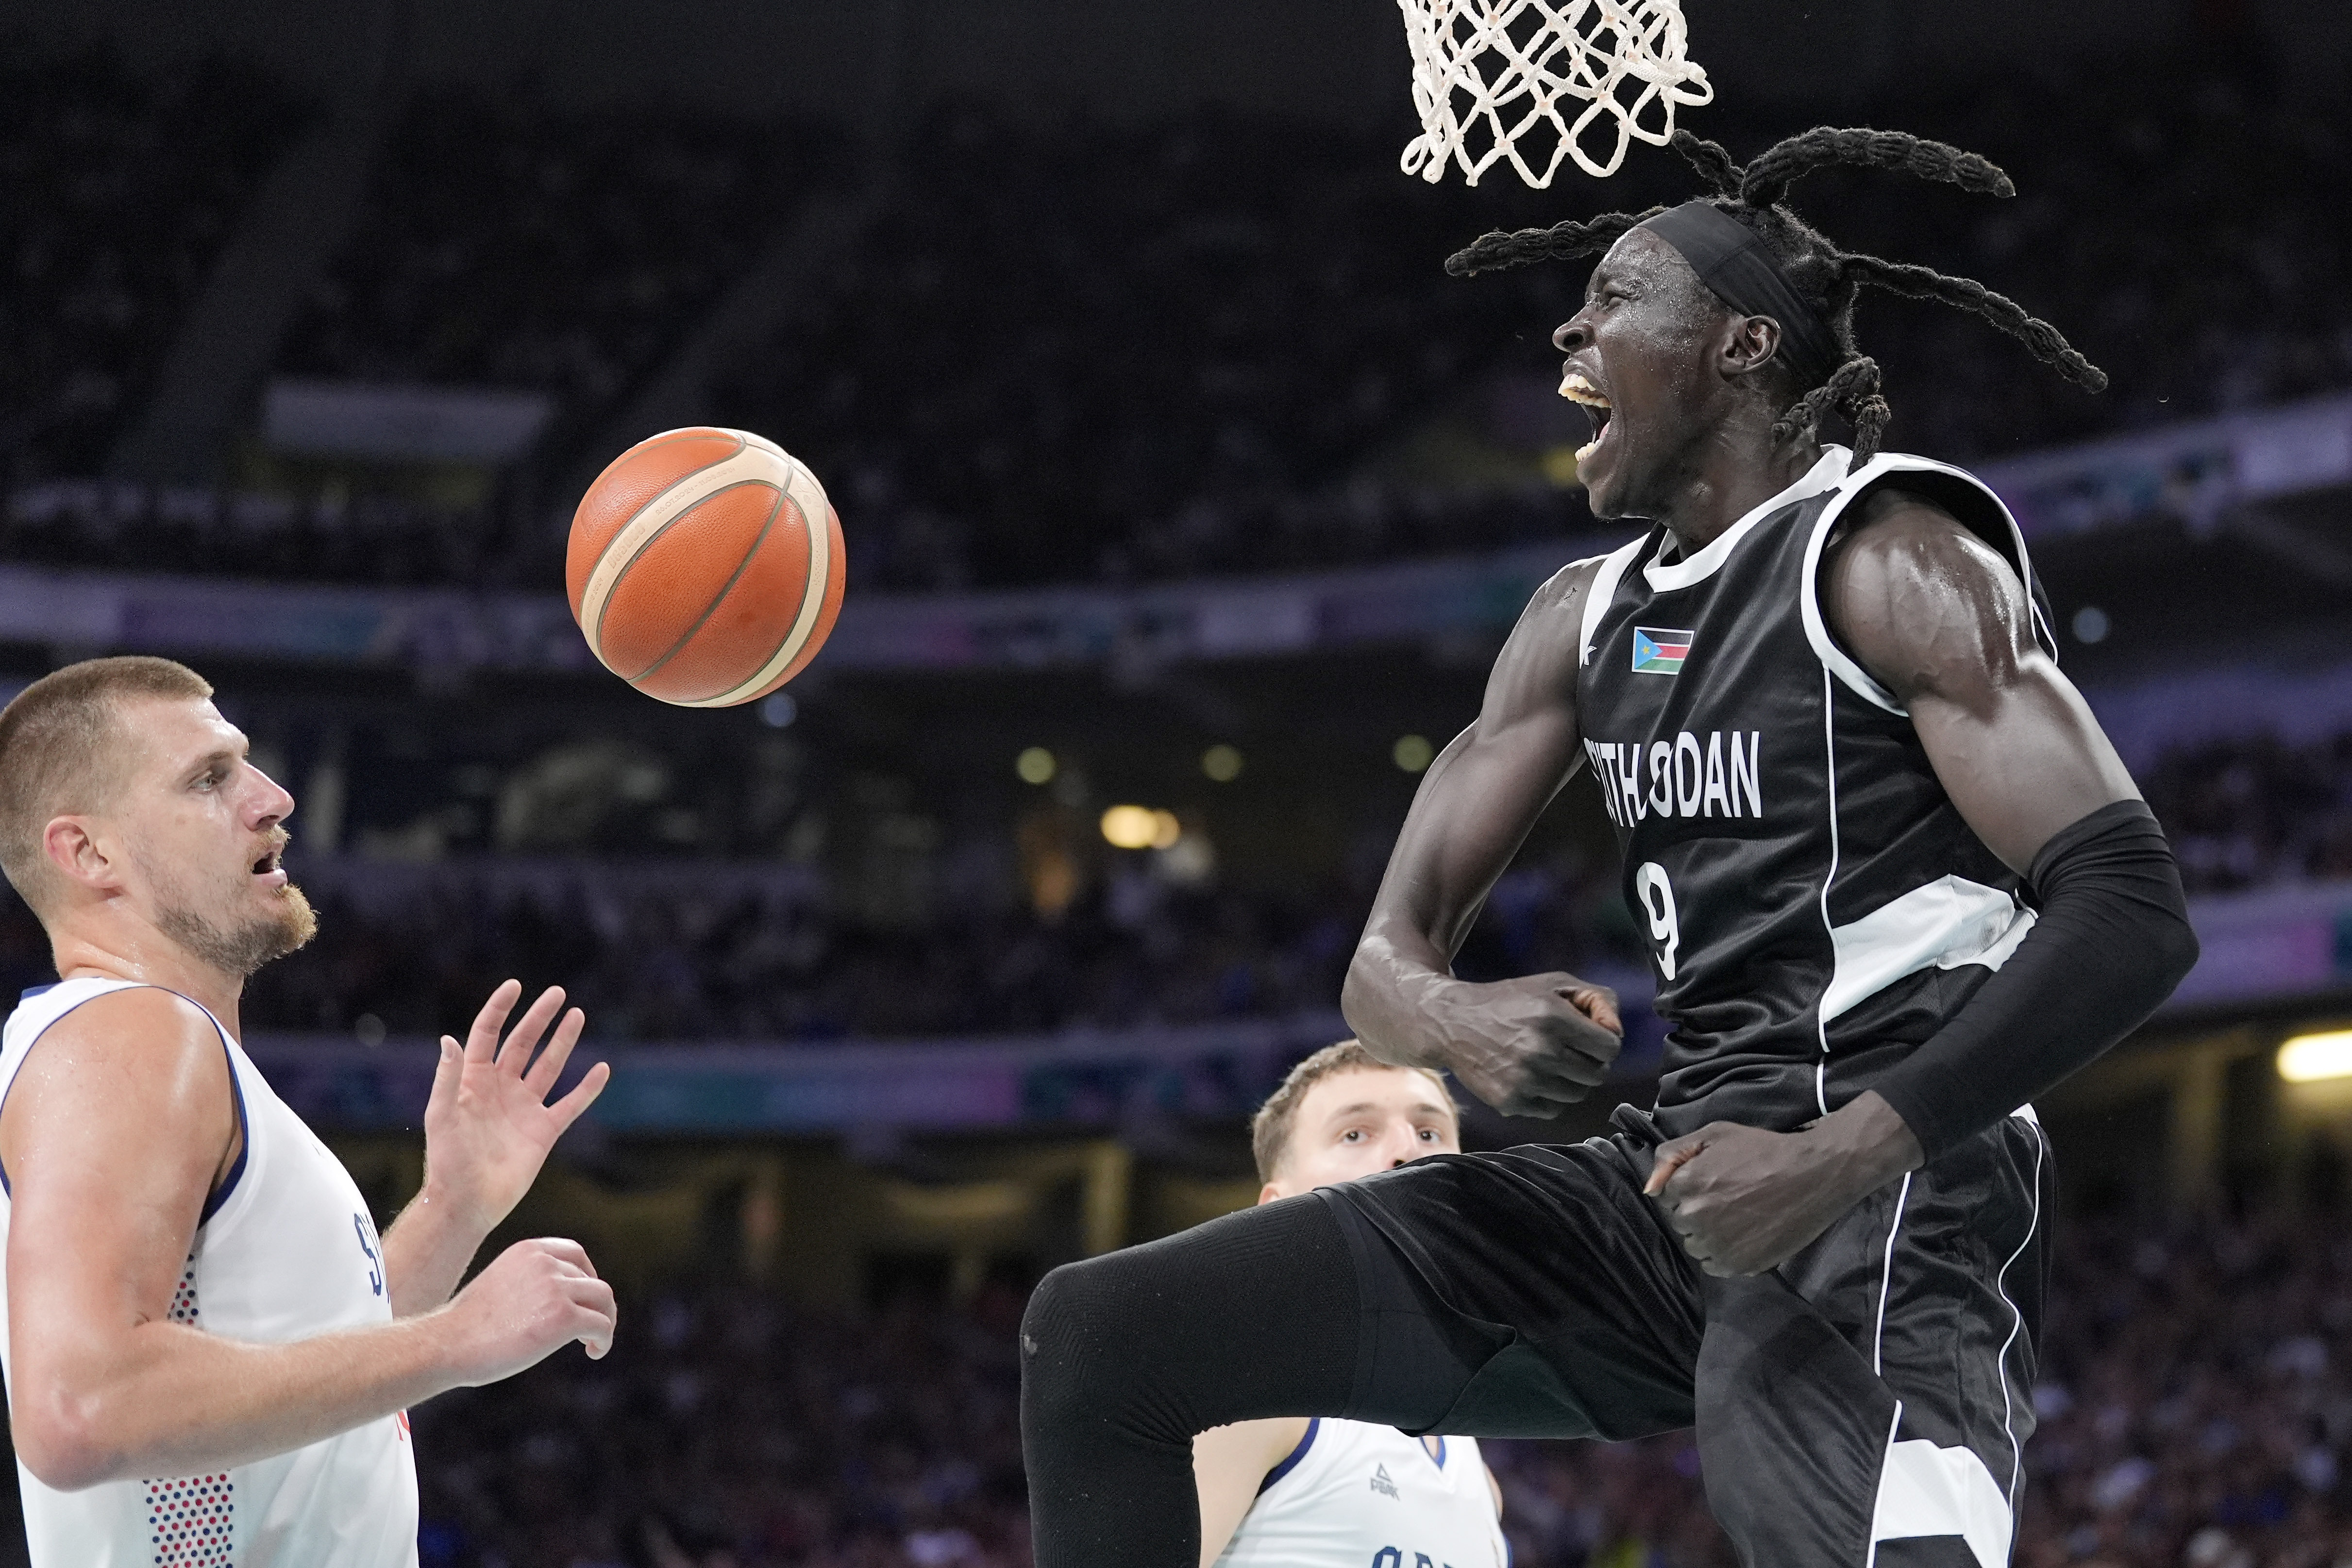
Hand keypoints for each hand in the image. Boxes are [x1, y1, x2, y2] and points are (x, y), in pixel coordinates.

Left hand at [422, 981, 609, 1236]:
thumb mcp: (442, 1116)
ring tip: (577, 1014)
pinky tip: (601, 1069)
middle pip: (522, 1044)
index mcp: (474, 1081)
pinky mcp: (544, 1131)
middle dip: (539, 1018)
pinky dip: (587, 1088)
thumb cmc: (446, 1162)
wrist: (467, 1203)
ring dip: (563, 1041)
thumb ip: (449, 1079)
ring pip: (548, 1066)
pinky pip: (571, 1104)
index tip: (515, 987)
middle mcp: (501, 1089)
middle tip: (556, 993)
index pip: (488, 1035)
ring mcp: (524, 1109)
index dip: (500, 1010)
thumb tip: (449, 1039)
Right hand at [437, 1237, 615, 1383]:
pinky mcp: (563, 1317)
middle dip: (597, 1304)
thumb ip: (529, 1281)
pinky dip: (604, 1339)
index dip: (586, 1277)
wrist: (446, 1344)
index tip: (582, 1299)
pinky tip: (594, 1352)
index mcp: (529, 1250)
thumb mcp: (500, 1283)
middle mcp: (545, 1263)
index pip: (574, 1253)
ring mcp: (556, 1288)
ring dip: (605, 1320)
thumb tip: (558, 1299)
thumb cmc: (467, 1325)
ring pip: (604, 1298)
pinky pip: (601, 1324)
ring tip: (594, 1342)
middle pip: (593, 1279)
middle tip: (590, 1327)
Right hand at [1433, 971, 1622, 1117]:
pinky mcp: (1510, 1102)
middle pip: (1597, 1074)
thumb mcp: (1553, 984)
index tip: (1586, 1034)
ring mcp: (1524, 1080)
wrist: (1453, 1022)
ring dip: (1570, 1080)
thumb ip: (1597, 999)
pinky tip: (1530, 1075)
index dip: (1603, 1040)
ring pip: (1577, 1094)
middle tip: (1567, 1048)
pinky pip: (1553, 1109)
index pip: (1610, 1047)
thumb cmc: (1509, 1001)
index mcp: (1553, 1017)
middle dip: (1588, 1061)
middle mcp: (1540, 1051)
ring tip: (1548, 1060)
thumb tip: (1616, 1032)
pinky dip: (1549, 1096)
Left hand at [1643, 1092, 1921, 1275]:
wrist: (1813, 1174)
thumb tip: (1650, 1188)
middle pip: (1679, 1221)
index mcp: (1687, 1184)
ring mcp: (1718, 1245)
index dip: (1687, 1187)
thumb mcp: (1714, 1135)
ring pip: (1695, 1245)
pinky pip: (1714, 1266)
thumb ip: (1672, 1155)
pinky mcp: (1740, 1265)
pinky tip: (1744, 1234)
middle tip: (1728, 1196)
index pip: (1665, 1196)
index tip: (1711, 1180)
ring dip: (1708, 1234)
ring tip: (1737, 1216)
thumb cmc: (1762, 1150)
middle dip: (1696, 1210)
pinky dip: (1724, 1253)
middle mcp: (1697, 1217)